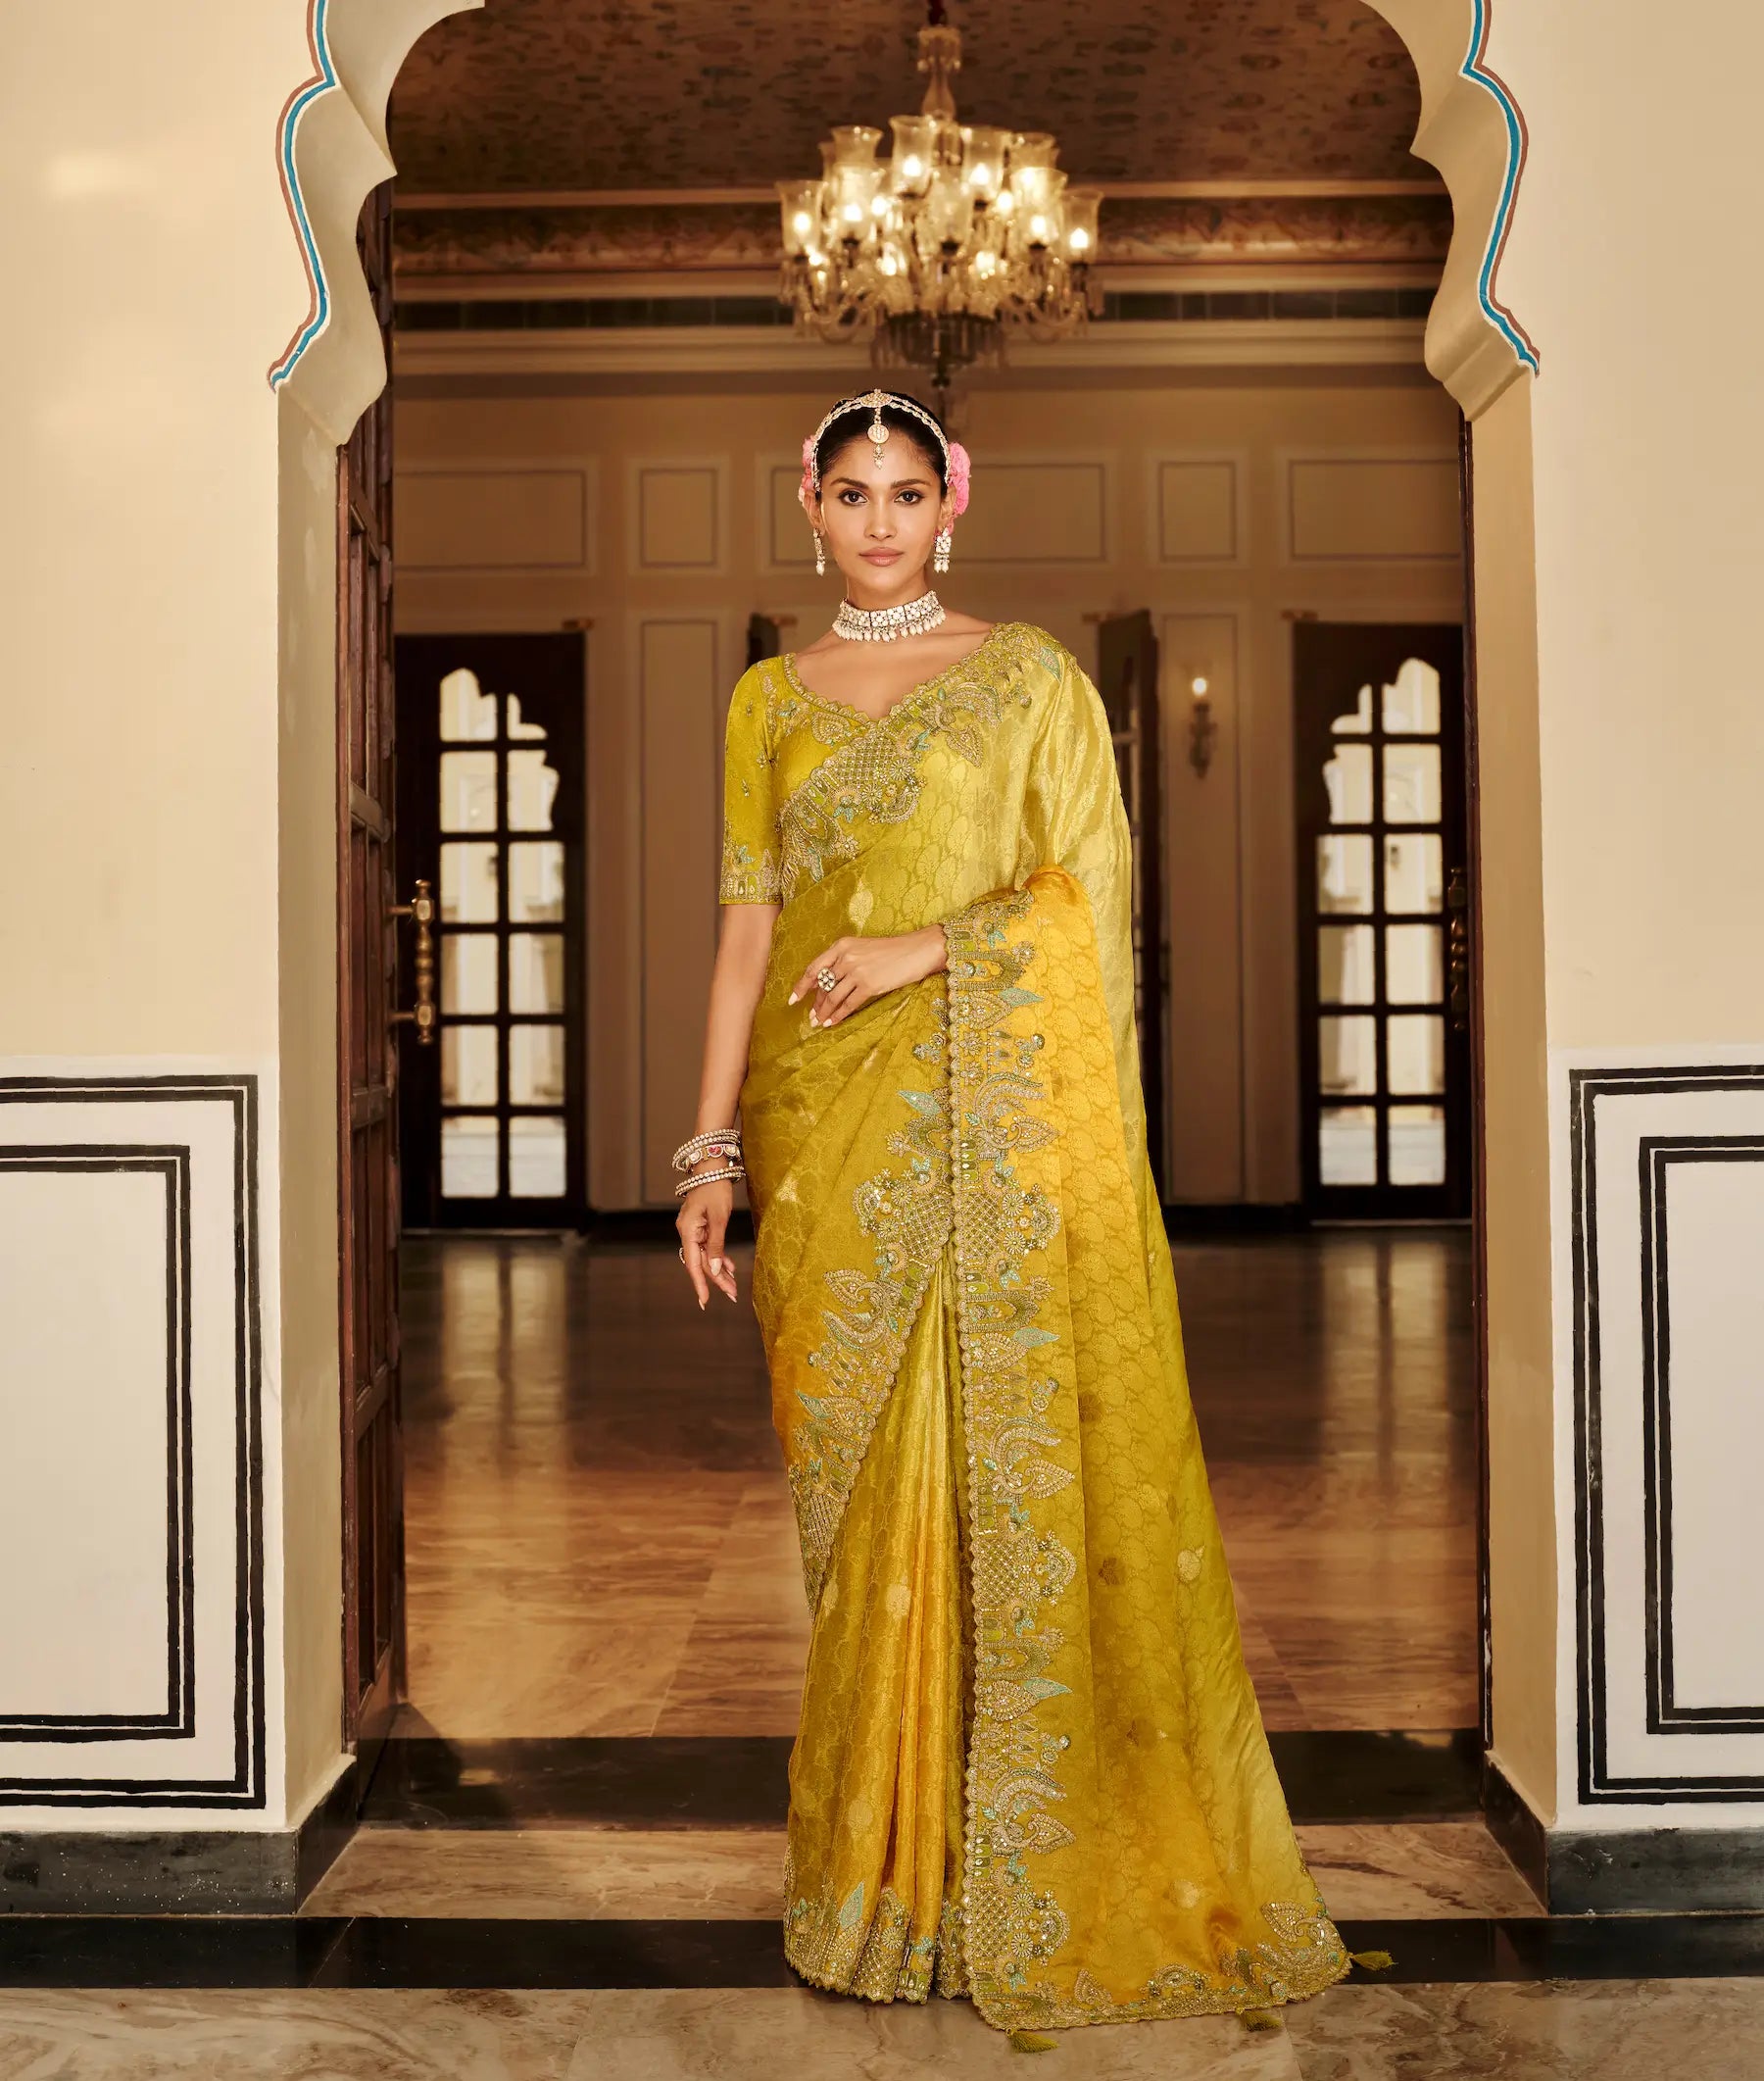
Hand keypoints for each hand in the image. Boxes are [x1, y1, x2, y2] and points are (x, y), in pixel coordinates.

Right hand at [676, 1168, 737, 1308]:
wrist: (712, 1167)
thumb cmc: (715, 1188)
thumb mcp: (719, 1217)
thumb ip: (717, 1245)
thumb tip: (716, 1269)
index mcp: (687, 1231)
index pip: (693, 1263)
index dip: (700, 1284)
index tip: (704, 1301)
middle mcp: (687, 1233)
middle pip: (701, 1262)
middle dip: (717, 1279)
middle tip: (732, 1295)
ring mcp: (694, 1229)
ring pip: (706, 1256)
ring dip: (720, 1270)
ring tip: (733, 1287)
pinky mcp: (701, 1226)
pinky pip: (709, 1246)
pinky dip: (720, 1256)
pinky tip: (730, 1268)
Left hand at [788, 927, 947, 1028]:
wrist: (916, 951)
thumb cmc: (891, 950)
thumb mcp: (862, 948)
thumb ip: (842, 961)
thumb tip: (824, 983)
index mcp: (841, 945)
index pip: (814, 968)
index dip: (801, 986)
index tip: (793, 999)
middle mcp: (846, 957)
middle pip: (823, 986)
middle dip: (815, 1004)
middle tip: (810, 1017)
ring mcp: (857, 971)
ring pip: (833, 997)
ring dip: (824, 1013)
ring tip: (818, 1023)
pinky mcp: (869, 985)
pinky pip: (848, 1005)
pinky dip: (838, 1016)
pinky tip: (832, 1023)